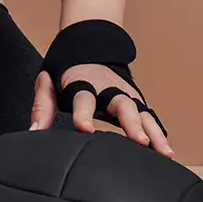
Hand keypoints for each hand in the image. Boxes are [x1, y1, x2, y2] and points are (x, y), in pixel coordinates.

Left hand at [30, 62, 175, 156]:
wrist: (90, 47)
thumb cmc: (68, 70)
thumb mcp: (50, 82)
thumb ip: (42, 106)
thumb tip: (34, 133)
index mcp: (83, 82)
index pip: (84, 98)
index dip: (84, 114)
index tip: (85, 130)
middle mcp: (109, 88)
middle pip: (123, 105)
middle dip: (132, 123)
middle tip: (140, 141)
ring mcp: (126, 94)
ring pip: (143, 113)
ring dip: (154, 133)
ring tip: (166, 155)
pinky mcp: (137, 102)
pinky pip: (150, 119)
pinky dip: (160, 135)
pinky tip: (168, 155)